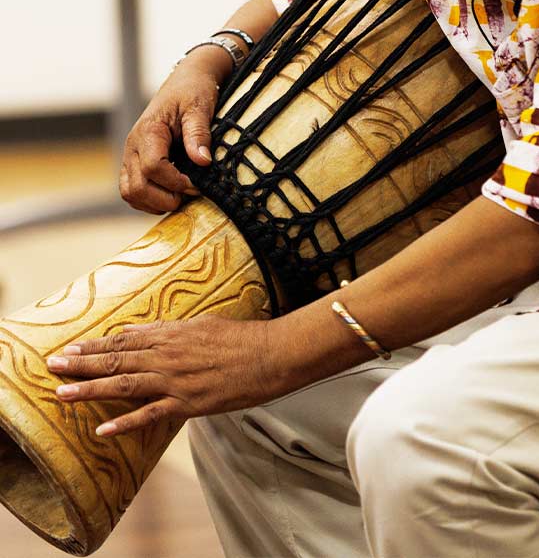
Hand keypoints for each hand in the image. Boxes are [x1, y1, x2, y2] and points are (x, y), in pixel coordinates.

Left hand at [46, 317, 273, 436]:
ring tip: (63, 394)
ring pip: (125, 385)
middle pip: (116, 360)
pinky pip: (150, 415)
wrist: (269, 355)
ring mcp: (176, 380)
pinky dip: (125, 423)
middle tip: (53, 366)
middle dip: (81, 363)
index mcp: (170, 334)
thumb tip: (136, 331)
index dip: (94, 345)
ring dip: (91, 390)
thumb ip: (165, 329)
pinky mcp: (188, 403)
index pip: (123, 340)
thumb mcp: (200, 324)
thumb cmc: (239, 337)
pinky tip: (103, 431)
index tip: (69, 348)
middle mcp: (167, 355)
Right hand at [120, 54, 223, 214]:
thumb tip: (202, 161)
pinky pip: (131, 190)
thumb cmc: (193, 91)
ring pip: (129, 193)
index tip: (198, 183)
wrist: (185, 81)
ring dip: (155, 203)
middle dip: (165, 198)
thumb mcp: (199, 107)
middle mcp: (133, 145)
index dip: (176, 182)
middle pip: (137, 187)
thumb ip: (198, 134)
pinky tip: (170, 194)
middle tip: (189, 193)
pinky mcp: (134, 162)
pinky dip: (149, 200)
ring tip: (181, 196)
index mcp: (148, 131)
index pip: (153, 167)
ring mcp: (131, 155)